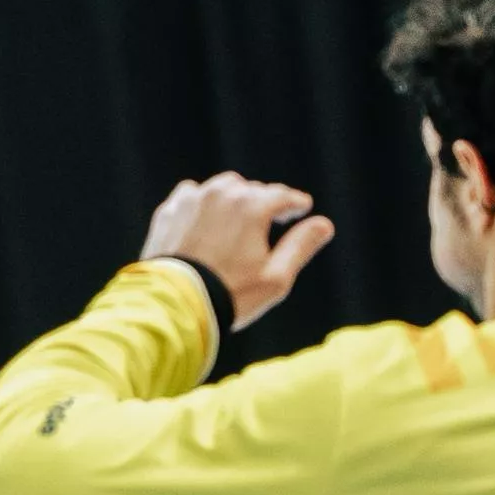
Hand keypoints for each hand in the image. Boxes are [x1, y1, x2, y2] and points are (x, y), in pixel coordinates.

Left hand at [141, 174, 335, 332]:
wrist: (173, 306)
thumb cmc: (230, 295)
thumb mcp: (276, 277)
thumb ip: (301, 245)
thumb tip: (324, 224)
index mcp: (253, 206)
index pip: (283, 196)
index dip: (296, 203)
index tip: (302, 208)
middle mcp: (223, 193)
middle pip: (254, 191)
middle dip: (265, 203)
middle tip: (273, 219)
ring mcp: (193, 199)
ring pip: (223, 188)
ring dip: (235, 200)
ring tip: (240, 219)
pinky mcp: (170, 210)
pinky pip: (193, 195)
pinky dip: (204, 204)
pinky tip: (207, 221)